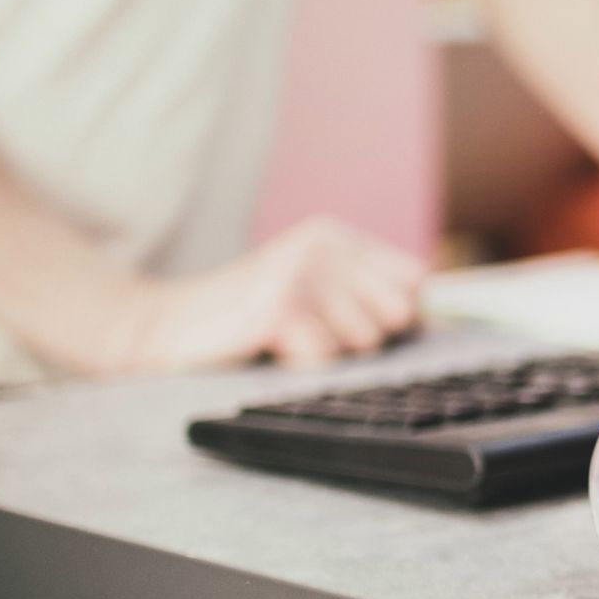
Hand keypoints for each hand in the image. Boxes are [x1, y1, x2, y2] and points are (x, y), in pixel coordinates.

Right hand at [100, 218, 425, 374]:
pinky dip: (299, 362)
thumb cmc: (250, 316)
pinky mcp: (280, 308)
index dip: (398, 313)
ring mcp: (301, 274)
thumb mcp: (315, 291)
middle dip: (364, 335)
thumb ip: (369, 295)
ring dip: (327, 349)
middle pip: (398, 313)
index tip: (360, 320)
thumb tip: (433, 319)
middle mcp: (323, 246)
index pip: (415, 280)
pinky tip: (269, 346)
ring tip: (286, 333)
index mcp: (335, 236)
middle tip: (311, 327)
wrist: (166, 327)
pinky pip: (326, 356)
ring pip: (364, 340)